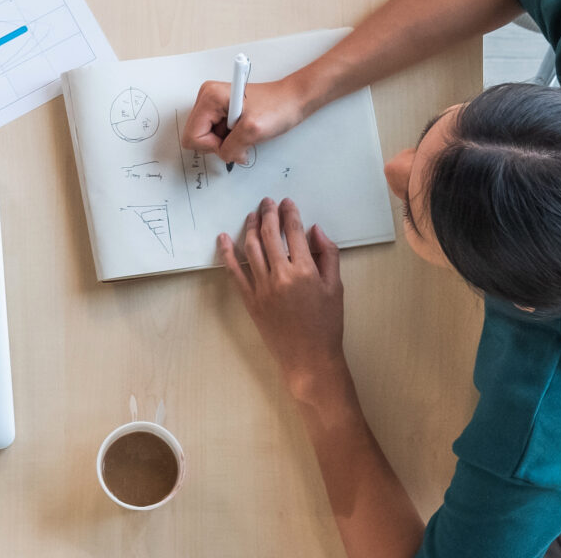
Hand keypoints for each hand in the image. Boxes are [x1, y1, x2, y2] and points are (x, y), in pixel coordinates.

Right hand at [183, 75, 308, 166]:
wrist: (292, 100)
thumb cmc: (278, 107)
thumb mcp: (253, 131)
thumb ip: (231, 148)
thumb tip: (224, 156)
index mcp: (209, 97)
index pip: (192, 135)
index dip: (212, 145)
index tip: (233, 140)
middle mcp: (207, 98)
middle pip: (197, 137)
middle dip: (219, 144)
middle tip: (240, 137)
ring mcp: (214, 105)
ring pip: (207, 138)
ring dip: (227, 142)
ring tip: (244, 133)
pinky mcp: (222, 112)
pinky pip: (217, 135)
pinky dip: (230, 140)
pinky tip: (243, 132)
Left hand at [220, 197, 349, 398]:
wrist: (309, 358)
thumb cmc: (327, 324)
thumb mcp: (336, 288)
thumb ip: (328, 255)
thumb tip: (315, 229)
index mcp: (304, 271)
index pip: (294, 231)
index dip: (290, 213)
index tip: (287, 202)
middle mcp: (280, 275)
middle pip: (270, 234)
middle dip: (269, 213)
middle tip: (268, 202)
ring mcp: (261, 287)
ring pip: (251, 248)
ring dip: (251, 227)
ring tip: (253, 214)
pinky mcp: (249, 300)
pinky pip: (234, 272)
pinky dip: (227, 253)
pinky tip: (224, 238)